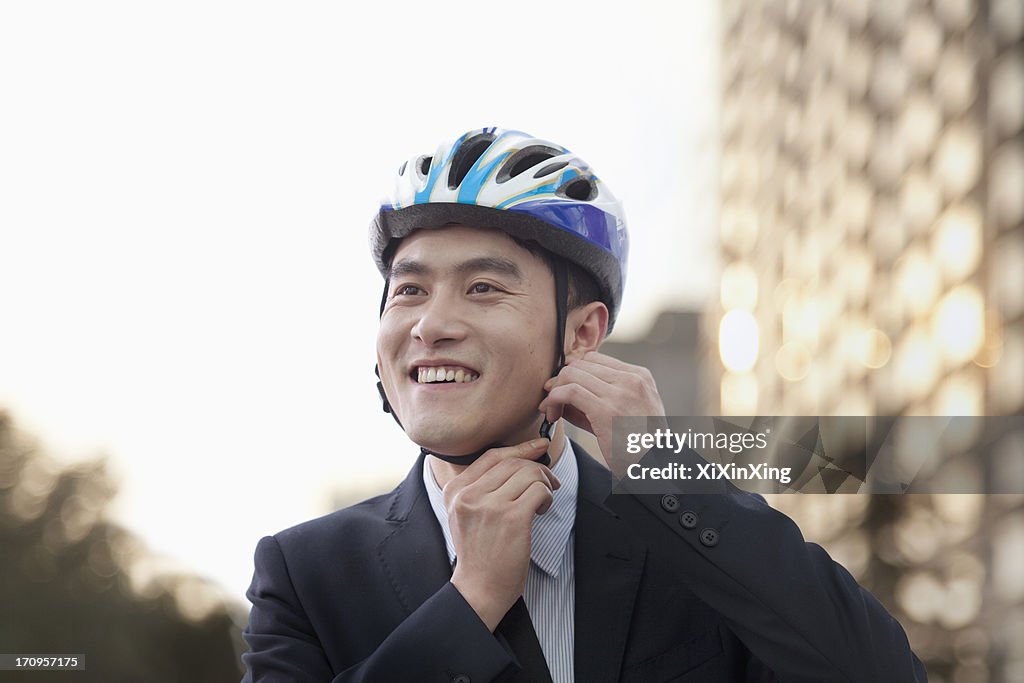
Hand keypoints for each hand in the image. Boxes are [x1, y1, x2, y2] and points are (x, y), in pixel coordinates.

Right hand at [445, 439, 559, 631]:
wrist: (479, 588)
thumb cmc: (479, 552)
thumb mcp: (465, 514)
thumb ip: (480, 487)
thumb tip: (517, 458)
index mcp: (455, 490)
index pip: (492, 456)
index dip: (519, 448)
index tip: (538, 447)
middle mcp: (468, 494)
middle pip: (513, 462)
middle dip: (537, 468)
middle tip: (549, 482)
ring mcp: (489, 506)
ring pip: (529, 473)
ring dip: (544, 483)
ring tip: (543, 500)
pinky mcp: (511, 519)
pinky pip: (539, 491)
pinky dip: (547, 497)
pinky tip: (541, 510)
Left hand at [538, 351, 665, 476]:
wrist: (656, 468)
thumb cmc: (640, 447)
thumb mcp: (627, 415)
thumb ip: (598, 401)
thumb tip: (561, 395)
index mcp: (639, 376)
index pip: (595, 359)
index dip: (574, 372)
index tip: (563, 390)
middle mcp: (631, 379)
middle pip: (580, 364)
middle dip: (561, 380)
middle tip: (552, 402)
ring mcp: (620, 393)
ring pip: (571, 374)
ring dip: (554, 391)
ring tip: (551, 412)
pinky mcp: (606, 410)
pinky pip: (569, 391)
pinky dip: (554, 400)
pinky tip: (552, 415)